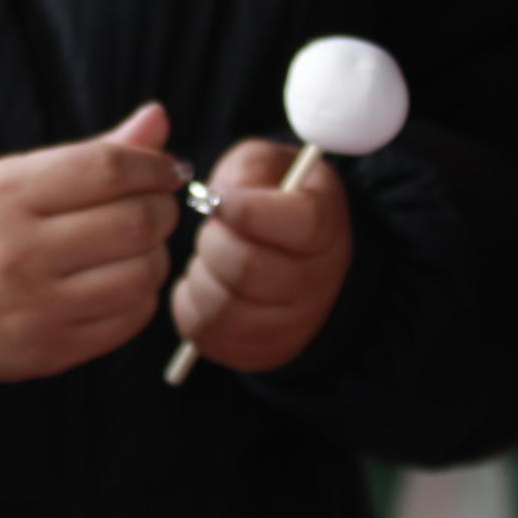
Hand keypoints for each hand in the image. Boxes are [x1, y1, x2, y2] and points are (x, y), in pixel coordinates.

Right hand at [0, 104, 181, 386]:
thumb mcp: (8, 177)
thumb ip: (90, 154)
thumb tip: (159, 121)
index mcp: (7, 196)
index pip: (109, 169)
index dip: (154, 164)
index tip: (167, 168)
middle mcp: (21, 253)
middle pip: (136, 222)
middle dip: (162, 208)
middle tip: (155, 205)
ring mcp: (37, 308)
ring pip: (142, 274)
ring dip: (155, 254)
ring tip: (136, 245)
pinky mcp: (51, 352)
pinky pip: (129, 320)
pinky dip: (140, 295)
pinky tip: (121, 281)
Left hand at [167, 136, 353, 373]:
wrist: (297, 256)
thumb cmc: (275, 201)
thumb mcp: (269, 165)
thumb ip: (248, 169)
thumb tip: (219, 198)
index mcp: (327, 226)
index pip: (301, 223)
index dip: (248, 211)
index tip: (220, 200)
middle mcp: (320, 282)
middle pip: (249, 268)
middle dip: (212, 241)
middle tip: (211, 228)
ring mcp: (293, 325)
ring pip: (222, 307)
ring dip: (199, 274)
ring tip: (209, 257)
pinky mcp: (259, 351)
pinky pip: (204, 333)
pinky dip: (191, 303)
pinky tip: (206, 282)